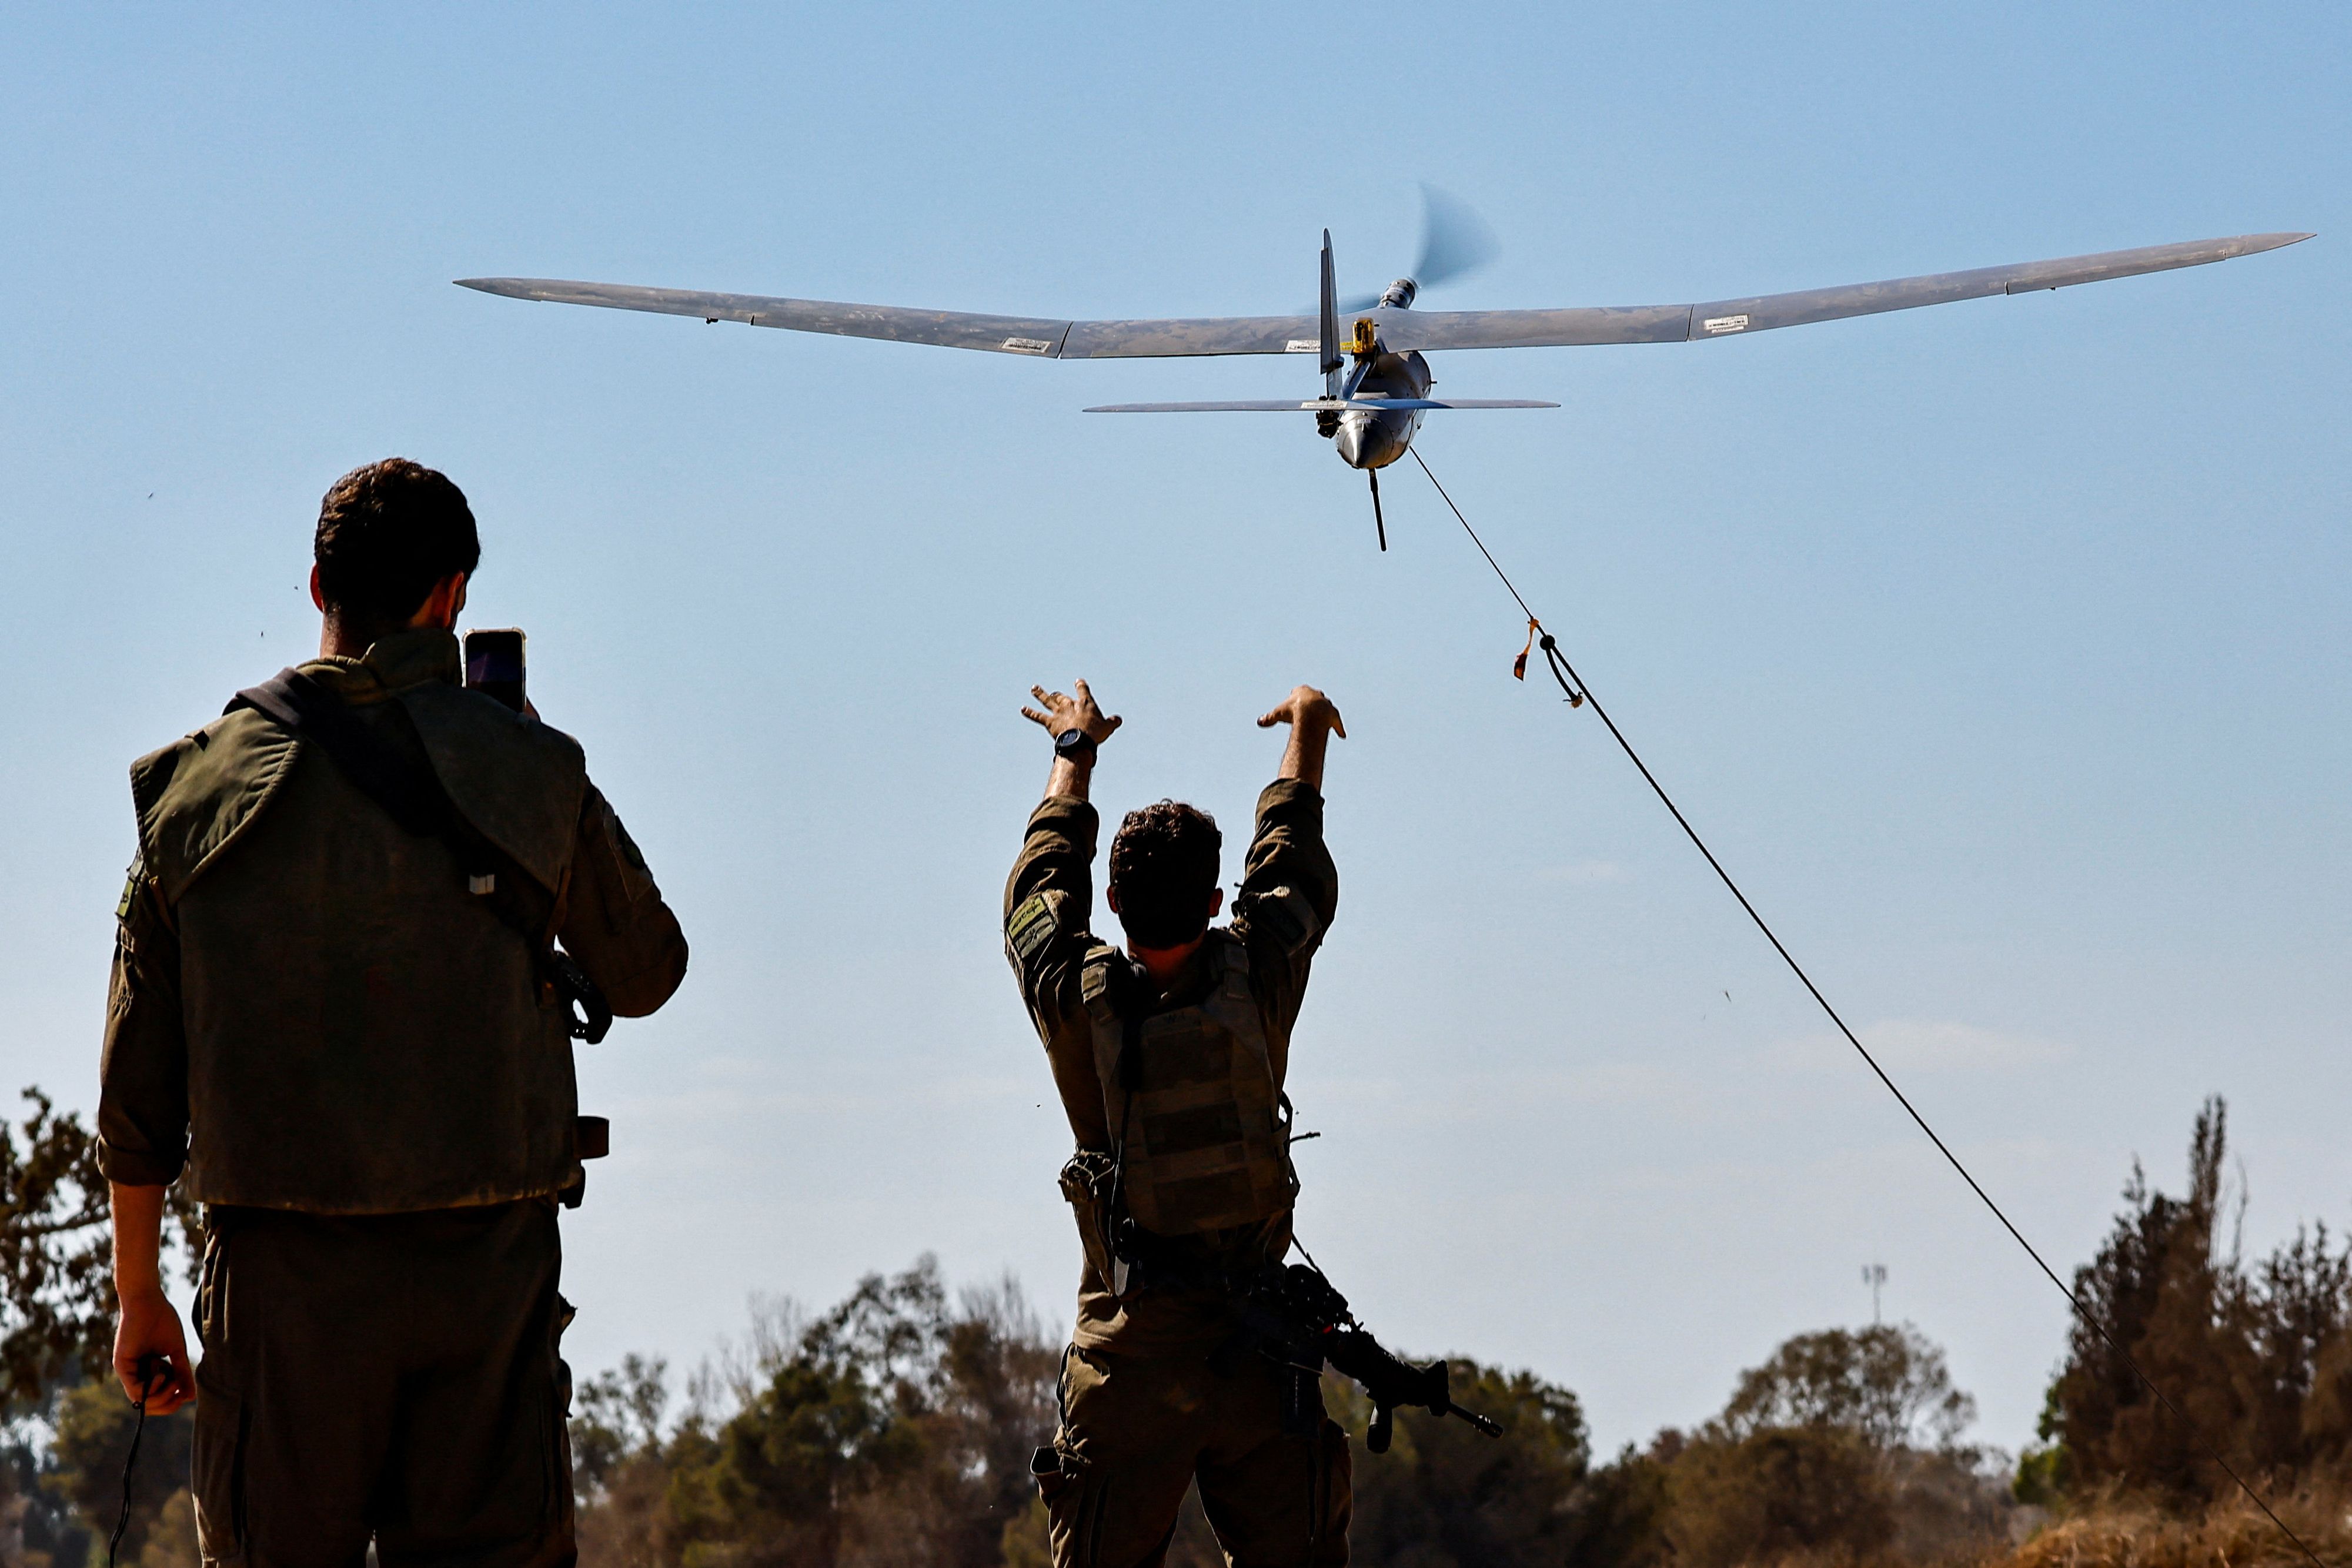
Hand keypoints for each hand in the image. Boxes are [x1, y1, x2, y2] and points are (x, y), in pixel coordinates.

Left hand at [114, 1289, 194, 1414]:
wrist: (148, 1301)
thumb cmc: (162, 1321)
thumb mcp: (176, 1352)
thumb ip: (181, 1373)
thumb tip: (190, 1397)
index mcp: (147, 1370)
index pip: (156, 1397)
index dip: (170, 1402)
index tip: (184, 1394)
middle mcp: (135, 1373)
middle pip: (148, 1404)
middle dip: (166, 1404)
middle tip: (180, 1394)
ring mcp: (127, 1371)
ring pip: (141, 1401)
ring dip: (160, 1396)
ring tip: (172, 1380)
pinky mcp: (122, 1366)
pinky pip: (135, 1390)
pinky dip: (151, 1388)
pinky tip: (162, 1374)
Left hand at [1022, 680, 1122, 745]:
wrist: (1080, 741)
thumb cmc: (1094, 733)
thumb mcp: (1108, 727)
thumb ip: (1113, 722)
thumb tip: (1118, 719)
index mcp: (1085, 703)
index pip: (1082, 690)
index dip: (1080, 685)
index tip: (1078, 682)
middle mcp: (1069, 704)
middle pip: (1062, 696)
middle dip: (1058, 695)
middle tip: (1055, 694)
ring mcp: (1058, 713)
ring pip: (1047, 701)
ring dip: (1040, 694)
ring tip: (1034, 689)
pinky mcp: (1050, 722)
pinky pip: (1038, 716)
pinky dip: (1030, 713)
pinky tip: (1023, 709)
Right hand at [1257, 685, 1344, 740]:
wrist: (1310, 712)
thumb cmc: (1293, 710)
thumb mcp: (1278, 713)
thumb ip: (1269, 718)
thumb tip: (1259, 723)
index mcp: (1302, 690)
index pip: (1298, 691)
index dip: (1294, 700)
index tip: (1291, 707)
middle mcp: (1316, 695)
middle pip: (1314, 697)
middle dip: (1310, 704)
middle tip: (1306, 713)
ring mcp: (1326, 704)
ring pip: (1326, 708)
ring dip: (1324, 714)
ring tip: (1321, 722)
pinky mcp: (1334, 715)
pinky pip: (1337, 722)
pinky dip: (1338, 728)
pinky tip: (1342, 735)